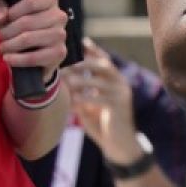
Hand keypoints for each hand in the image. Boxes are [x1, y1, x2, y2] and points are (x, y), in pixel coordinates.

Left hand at [0, 0, 67, 82]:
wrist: (32, 49)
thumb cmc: (19, 24)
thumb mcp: (8, 10)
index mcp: (51, 0)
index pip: (31, 1)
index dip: (12, 12)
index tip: (4, 19)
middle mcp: (60, 15)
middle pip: (26, 21)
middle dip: (7, 31)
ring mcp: (61, 34)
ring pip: (28, 38)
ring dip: (9, 45)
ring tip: (2, 47)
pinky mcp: (59, 52)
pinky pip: (33, 57)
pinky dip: (16, 59)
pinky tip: (7, 58)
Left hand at [69, 38, 138, 162]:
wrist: (120, 145)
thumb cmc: (103, 124)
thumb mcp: (90, 106)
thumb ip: (81, 93)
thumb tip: (64, 83)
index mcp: (115, 81)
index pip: (104, 60)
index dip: (93, 50)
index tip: (80, 41)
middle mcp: (121, 84)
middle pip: (104, 65)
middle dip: (85, 62)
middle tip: (67, 63)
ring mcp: (122, 94)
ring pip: (102, 81)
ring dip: (83, 79)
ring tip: (68, 80)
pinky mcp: (119, 107)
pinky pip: (101, 98)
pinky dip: (86, 98)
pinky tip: (74, 100)